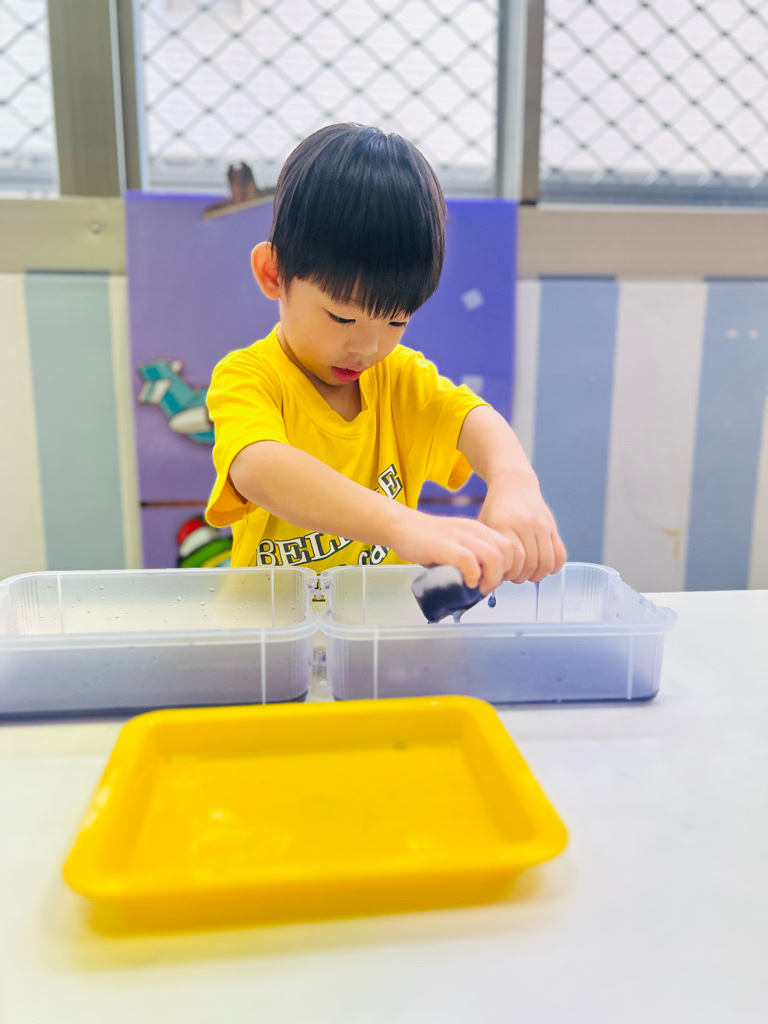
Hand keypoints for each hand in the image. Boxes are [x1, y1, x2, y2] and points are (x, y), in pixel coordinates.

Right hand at [387, 507, 519, 593]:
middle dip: (503, 574)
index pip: (511, 548)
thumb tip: (481, 581)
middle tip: (488, 587)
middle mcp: (474, 530)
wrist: (402, 527)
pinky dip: (472, 575)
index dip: (509, 568)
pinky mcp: (445, 545)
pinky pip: (469, 560)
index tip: (496, 580)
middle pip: (507, 552)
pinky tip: (466, 583)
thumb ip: (472, 558)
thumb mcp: (457, 544)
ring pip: (493, 556)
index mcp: (479, 530)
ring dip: (491, 578)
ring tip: (479, 588)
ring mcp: (460, 537)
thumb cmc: (426, 540)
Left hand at [478, 478, 565, 583]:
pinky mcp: (552, 527)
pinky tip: (542, 567)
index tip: (502, 574)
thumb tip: (488, 577)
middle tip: (514, 576)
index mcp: (503, 524)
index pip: (512, 560)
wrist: (514, 484)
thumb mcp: (484, 525)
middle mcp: (525, 524)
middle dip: (521, 576)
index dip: (508, 574)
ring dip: (537, 575)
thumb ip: (486, 548)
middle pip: (530, 563)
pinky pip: (560, 554)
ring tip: (528, 574)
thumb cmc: (495, 509)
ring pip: (546, 562)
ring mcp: (541, 525)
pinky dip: (553, 567)